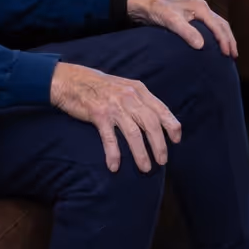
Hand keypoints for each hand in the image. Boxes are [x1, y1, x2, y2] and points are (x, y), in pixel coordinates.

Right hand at [49, 61, 181, 172]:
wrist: (72, 80)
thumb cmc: (101, 87)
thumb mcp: (125, 87)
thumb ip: (140, 100)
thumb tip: (155, 118)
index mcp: (139, 90)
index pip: (161, 109)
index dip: (171, 125)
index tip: (176, 140)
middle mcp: (130, 97)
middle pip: (150, 123)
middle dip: (159, 144)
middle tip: (162, 161)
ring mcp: (115, 106)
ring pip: (133, 133)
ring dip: (141, 153)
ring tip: (145, 168)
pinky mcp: (99, 115)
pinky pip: (110, 138)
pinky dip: (113, 153)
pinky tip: (115, 167)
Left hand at [127, 0, 238, 58]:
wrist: (143, 5)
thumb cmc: (157, 11)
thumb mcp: (171, 21)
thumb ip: (186, 32)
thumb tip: (202, 46)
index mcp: (201, 8)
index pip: (218, 26)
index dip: (224, 41)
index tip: (227, 54)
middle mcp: (203, 8)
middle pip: (222, 24)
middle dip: (230, 40)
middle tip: (234, 55)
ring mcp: (198, 12)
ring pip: (218, 25)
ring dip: (225, 38)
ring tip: (229, 51)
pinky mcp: (192, 18)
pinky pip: (211, 27)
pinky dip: (217, 36)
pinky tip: (216, 45)